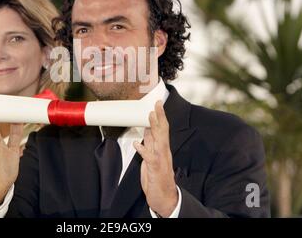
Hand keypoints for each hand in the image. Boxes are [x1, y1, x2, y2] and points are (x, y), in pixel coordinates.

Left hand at [134, 101, 177, 216]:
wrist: (165, 198)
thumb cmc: (158, 178)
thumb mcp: (152, 157)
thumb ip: (150, 144)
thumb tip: (147, 130)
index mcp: (162, 149)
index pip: (162, 130)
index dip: (160, 117)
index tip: (157, 105)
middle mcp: (163, 152)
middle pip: (162, 131)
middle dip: (160, 116)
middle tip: (157, 103)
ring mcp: (161, 160)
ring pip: (159, 140)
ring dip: (154, 127)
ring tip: (150, 116)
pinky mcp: (155, 169)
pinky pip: (149, 157)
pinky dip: (143, 150)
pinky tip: (137, 144)